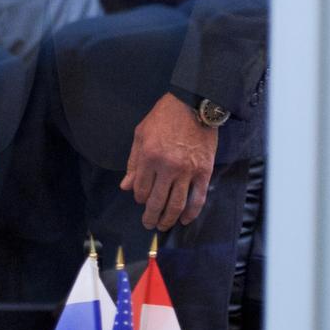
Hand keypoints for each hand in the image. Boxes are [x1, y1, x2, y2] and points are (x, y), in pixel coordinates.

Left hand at [120, 93, 217, 230]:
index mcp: (149, 157)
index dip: (139, 198)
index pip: (141, 189)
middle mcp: (167, 167)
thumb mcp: (141, 134)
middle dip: (151, 216)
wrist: (192, 104)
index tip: (141, 199)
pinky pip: (197, 199)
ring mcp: (187, 171)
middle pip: (157, 202)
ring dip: (168, 219)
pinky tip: (184, 220)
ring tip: (163, 225)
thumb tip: (125, 187)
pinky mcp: (204, 172)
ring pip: (176, 205)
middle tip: (149, 224)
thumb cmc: (163, 117)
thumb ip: (133, 162)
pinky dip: (191, 213)